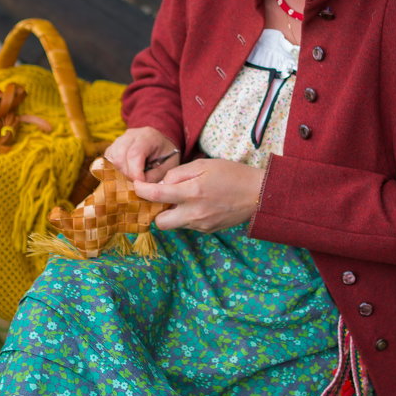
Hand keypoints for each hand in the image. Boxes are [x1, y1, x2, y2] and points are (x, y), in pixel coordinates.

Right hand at [104, 126, 179, 181]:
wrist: (160, 143)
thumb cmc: (166, 155)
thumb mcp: (168, 166)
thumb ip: (155, 176)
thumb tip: (139, 186)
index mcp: (148, 136)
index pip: (135, 154)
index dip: (135, 172)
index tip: (140, 185)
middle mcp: (131, 135)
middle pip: (120, 156)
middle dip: (126, 174)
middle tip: (135, 184)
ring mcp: (120, 139)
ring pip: (111, 158)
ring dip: (118, 173)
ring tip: (130, 179)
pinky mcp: (113, 147)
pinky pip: (107, 160)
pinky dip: (113, 170)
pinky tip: (123, 175)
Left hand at [134, 158, 262, 232]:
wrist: (258, 194)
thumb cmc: (231, 174)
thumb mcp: (203, 164)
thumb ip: (178, 174)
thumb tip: (162, 184)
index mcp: (192, 193)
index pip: (156, 195)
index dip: (141, 191)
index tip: (136, 187)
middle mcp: (194, 213)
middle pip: (160, 222)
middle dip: (156, 211)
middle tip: (162, 198)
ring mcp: (201, 225)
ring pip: (175, 224)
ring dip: (173, 213)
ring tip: (185, 198)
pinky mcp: (208, 230)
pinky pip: (189, 225)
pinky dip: (187, 215)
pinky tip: (198, 204)